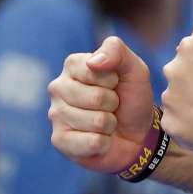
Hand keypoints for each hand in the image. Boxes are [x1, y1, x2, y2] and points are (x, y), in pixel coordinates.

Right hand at [48, 36, 154, 172]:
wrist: (136, 134)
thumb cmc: (131, 98)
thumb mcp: (134, 68)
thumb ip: (116, 51)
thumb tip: (93, 62)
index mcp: (73, 65)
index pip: (94, 70)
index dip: (113, 80)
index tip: (115, 84)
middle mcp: (58, 87)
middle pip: (95, 98)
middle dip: (112, 104)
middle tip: (111, 106)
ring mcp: (55, 115)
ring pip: (96, 122)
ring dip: (109, 124)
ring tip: (106, 122)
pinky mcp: (59, 140)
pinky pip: (92, 142)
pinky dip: (104, 142)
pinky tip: (100, 139)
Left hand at [161, 20, 192, 158]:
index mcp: (188, 47)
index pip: (188, 54)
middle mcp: (173, 70)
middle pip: (178, 75)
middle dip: (192, 83)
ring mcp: (170, 98)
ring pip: (174, 99)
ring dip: (189, 104)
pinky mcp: (171, 124)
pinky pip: (174, 122)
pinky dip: (186, 125)